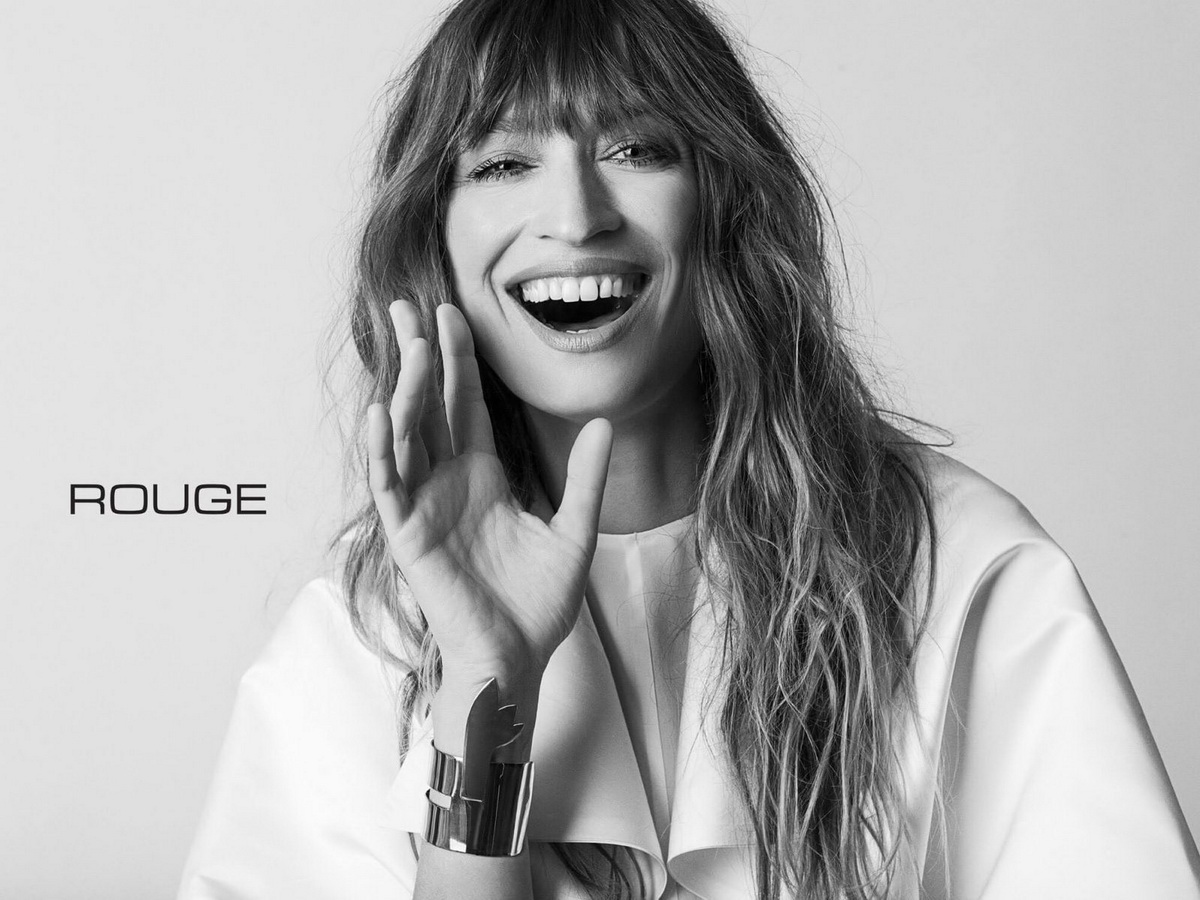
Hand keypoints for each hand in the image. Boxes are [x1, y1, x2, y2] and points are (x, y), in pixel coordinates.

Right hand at [367, 301, 612, 688]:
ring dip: (403, 389)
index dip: (458, 360)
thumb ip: (584, 478)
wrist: (519, 655)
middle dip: (417, 356)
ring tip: (407, 343)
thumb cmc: (538, 603)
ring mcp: (424, 506)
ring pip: (406, 435)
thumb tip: (604, 423)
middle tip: (406, 305)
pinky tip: (383, 411)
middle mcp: (448, 482)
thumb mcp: (573, 531)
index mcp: (482, 476)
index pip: (464, 404)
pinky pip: (389, 485)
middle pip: (427, 405)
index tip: (453, 313)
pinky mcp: (408, 536)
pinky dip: (382, 451)